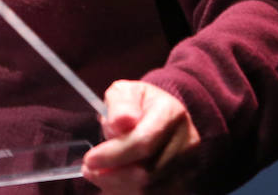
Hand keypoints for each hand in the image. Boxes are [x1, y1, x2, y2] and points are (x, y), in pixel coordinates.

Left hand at [81, 80, 200, 192]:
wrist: (162, 114)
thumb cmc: (138, 104)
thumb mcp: (124, 92)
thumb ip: (119, 104)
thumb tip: (120, 123)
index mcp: (171, 113)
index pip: (143, 142)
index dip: (114, 154)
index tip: (90, 159)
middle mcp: (187, 141)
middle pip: (147, 172)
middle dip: (112, 175)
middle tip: (89, 170)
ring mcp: (189, 165)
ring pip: (150, 189)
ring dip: (118, 187)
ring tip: (99, 176)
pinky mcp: (185, 182)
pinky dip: (129, 192)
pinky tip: (114, 184)